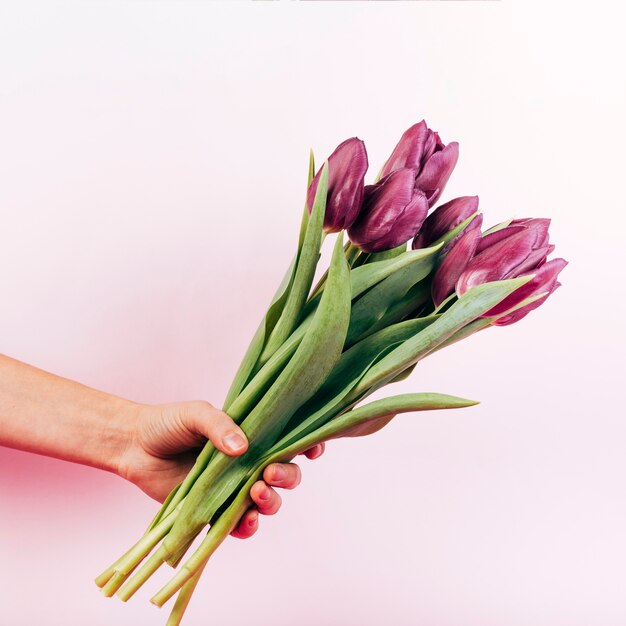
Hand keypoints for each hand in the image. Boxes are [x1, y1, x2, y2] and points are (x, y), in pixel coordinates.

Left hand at [118, 400, 323, 538]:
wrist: (134, 446)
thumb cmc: (169, 423)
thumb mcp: (196, 414)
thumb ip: (220, 425)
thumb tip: (243, 447)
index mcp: (252, 435)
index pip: (288, 441)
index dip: (307, 446)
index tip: (312, 450)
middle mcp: (249, 463)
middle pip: (285, 474)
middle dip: (287, 476)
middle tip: (270, 473)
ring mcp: (234, 488)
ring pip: (269, 501)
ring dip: (271, 501)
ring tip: (256, 494)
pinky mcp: (215, 511)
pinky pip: (240, 525)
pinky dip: (249, 526)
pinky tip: (247, 521)